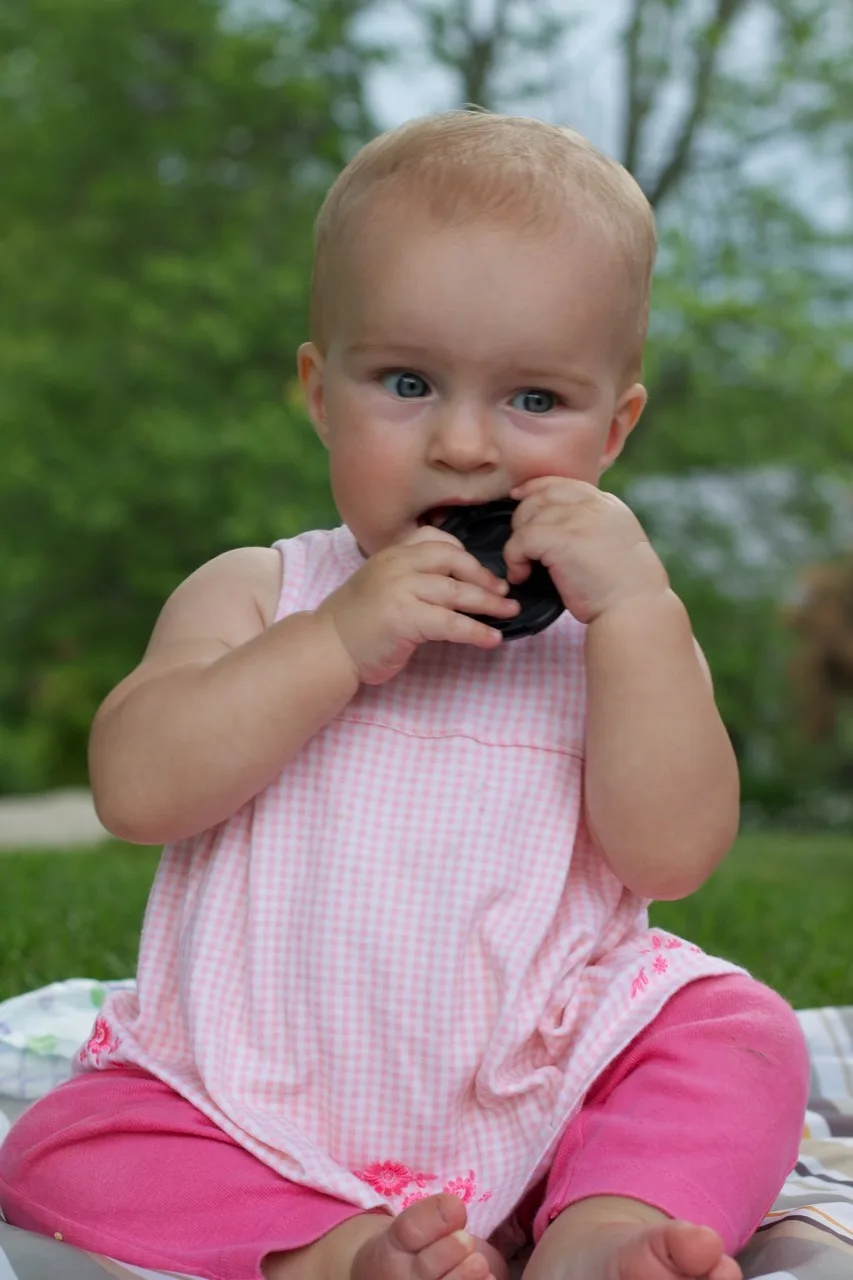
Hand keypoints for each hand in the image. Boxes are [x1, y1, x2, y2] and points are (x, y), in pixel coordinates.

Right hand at [315, 526, 519, 684]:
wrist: (328, 647)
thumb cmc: (357, 622)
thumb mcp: (382, 585)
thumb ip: (411, 577)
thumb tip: (455, 585)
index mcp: (392, 553)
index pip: (438, 541)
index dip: (466, 556)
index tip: (483, 573)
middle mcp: (397, 564)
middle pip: (454, 561)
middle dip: (484, 576)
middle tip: (505, 592)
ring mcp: (400, 588)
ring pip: (456, 591)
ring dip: (488, 603)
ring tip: (510, 613)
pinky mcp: (405, 617)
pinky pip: (451, 622)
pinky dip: (476, 631)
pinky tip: (492, 639)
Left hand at [502, 477, 668, 623]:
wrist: (635, 608)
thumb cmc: (625, 589)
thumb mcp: (615, 543)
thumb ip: (592, 527)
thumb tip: (561, 527)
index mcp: (608, 504)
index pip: (562, 484)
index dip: (535, 488)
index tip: (518, 497)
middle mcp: (593, 505)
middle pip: (541, 495)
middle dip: (522, 517)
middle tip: (521, 547)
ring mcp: (578, 519)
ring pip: (528, 516)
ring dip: (518, 543)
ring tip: (523, 567)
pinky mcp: (561, 538)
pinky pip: (521, 539)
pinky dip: (514, 558)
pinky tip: (521, 575)